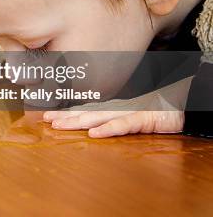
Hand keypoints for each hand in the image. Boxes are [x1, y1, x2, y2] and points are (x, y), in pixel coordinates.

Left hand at [43, 78, 192, 137]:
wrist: (185, 97)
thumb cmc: (160, 105)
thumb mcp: (134, 110)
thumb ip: (116, 114)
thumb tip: (95, 121)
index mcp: (114, 106)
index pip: (86, 110)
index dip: (67, 113)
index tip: (48, 116)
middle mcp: (118, 107)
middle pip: (86, 113)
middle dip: (65, 117)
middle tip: (45, 120)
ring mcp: (130, 111)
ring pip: (99, 117)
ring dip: (78, 122)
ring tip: (59, 125)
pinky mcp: (145, 118)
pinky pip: (125, 125)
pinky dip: (109, 129)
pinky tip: (95, 134)